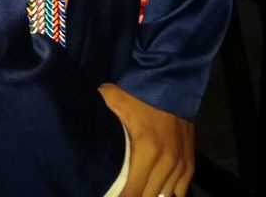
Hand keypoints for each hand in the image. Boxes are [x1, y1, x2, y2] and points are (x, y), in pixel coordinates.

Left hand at [98, 82, 194, 196]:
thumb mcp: (111, 97)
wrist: (171, 80)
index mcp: (147, 150)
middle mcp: (166, 162)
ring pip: (164, 196)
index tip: (109, 196)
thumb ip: (97, 114)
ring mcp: (180, 164)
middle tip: (119, 194)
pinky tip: (154, 192)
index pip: (132, 193)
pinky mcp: (189, 162)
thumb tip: (77, 125)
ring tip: (135, 193)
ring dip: (149, 196)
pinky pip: (179, 191)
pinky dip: (166, 194)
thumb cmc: (138, 92)